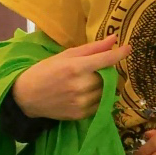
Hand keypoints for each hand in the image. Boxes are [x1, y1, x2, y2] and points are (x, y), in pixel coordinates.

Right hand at [11, 36, 129, 120]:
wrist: (27, 96)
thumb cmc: (45, 71)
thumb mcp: (66, 55)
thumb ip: (91, 49)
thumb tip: (113, 40)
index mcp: (75, 67)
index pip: (105, 60)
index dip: (119, 54)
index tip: (129, 49)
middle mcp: (80, 86)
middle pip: (107, 77)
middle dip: (104, 72)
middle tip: (93, 70)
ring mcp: (81, 102)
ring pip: (105, 91)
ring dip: (102, 86)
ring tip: (87, 82)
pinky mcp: (81, 114)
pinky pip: (100, 104)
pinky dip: (97, 98)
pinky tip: (84, 94)